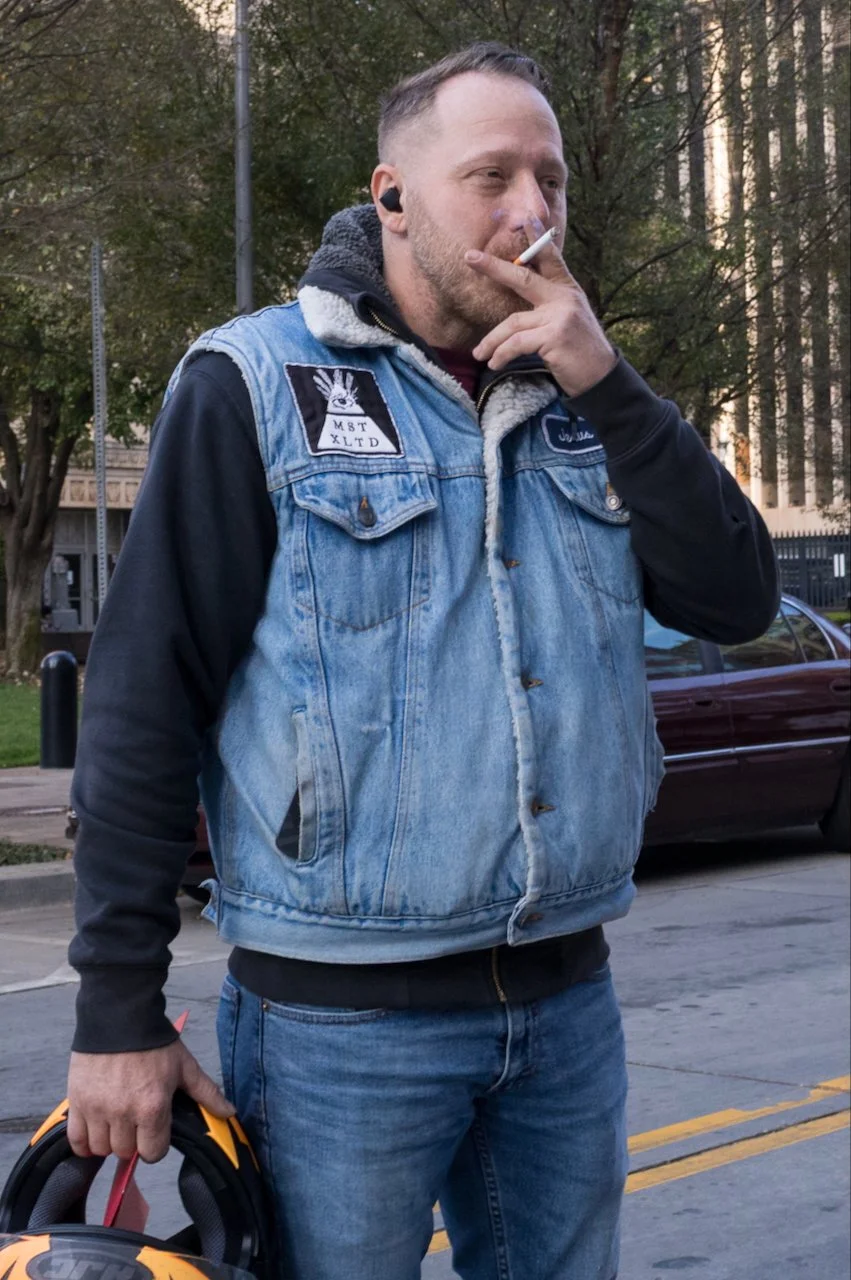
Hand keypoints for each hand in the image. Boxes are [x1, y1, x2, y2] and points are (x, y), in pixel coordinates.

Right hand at [67, 1038, 235, 1163]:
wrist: (119, 1016)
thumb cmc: (155, 1042)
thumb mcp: (184, 1066)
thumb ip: (206, 1093)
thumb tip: (229, 1113)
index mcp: (153, 1107)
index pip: (152, 1153)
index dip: (155, 1145)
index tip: (154, 1132)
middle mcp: (123, 1113)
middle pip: (125, 1152)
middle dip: (133, 1141)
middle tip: (135, 1122)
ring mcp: (97, 1109)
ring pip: (101, 1149)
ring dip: (109, 1141)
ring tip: (116, 1123)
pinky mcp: (77, 1102)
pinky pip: (76, 1140)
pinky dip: (84, 1141)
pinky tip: (94, 1129)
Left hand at [466, 230, 617, 397]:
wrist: (600, 377)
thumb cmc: (578, 352)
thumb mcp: (567, 321)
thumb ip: (547, 308)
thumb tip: (518, 308)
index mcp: (567, 290)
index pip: (550, 258)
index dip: (537, 237)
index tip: (526, 217)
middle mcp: (564, 298)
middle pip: (522, 277)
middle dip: (494, 267)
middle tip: (470, 257)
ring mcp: (560, 315)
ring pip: (513, 322)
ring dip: (492, 341)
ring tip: (480, 354)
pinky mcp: (554, 336)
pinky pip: (517, 343)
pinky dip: (502, 354)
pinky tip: (494, 363)